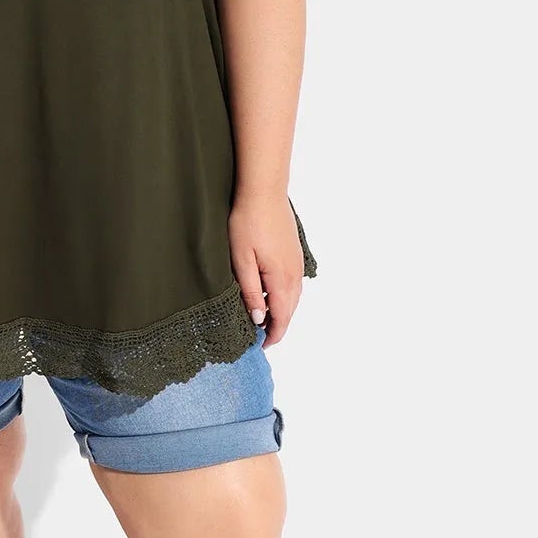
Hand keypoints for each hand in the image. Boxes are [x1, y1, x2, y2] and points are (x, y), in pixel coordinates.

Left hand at [227, 192, 303, 345]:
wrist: (264, 191)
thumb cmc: (247, 222)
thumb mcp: (241, 260)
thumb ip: (250, 292)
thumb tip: (259, 319)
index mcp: (281, 280)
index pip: (281, 318)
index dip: (272, 336)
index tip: (261, 347)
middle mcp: (294, 275)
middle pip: (290, 311)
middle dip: (277, 327)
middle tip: (260, 337)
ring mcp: (297, 263)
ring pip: (293, 298)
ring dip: (282, 312)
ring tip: (264, 319)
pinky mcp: (295, 253)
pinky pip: (294, 284)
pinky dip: (285, 296)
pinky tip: (271, 294)